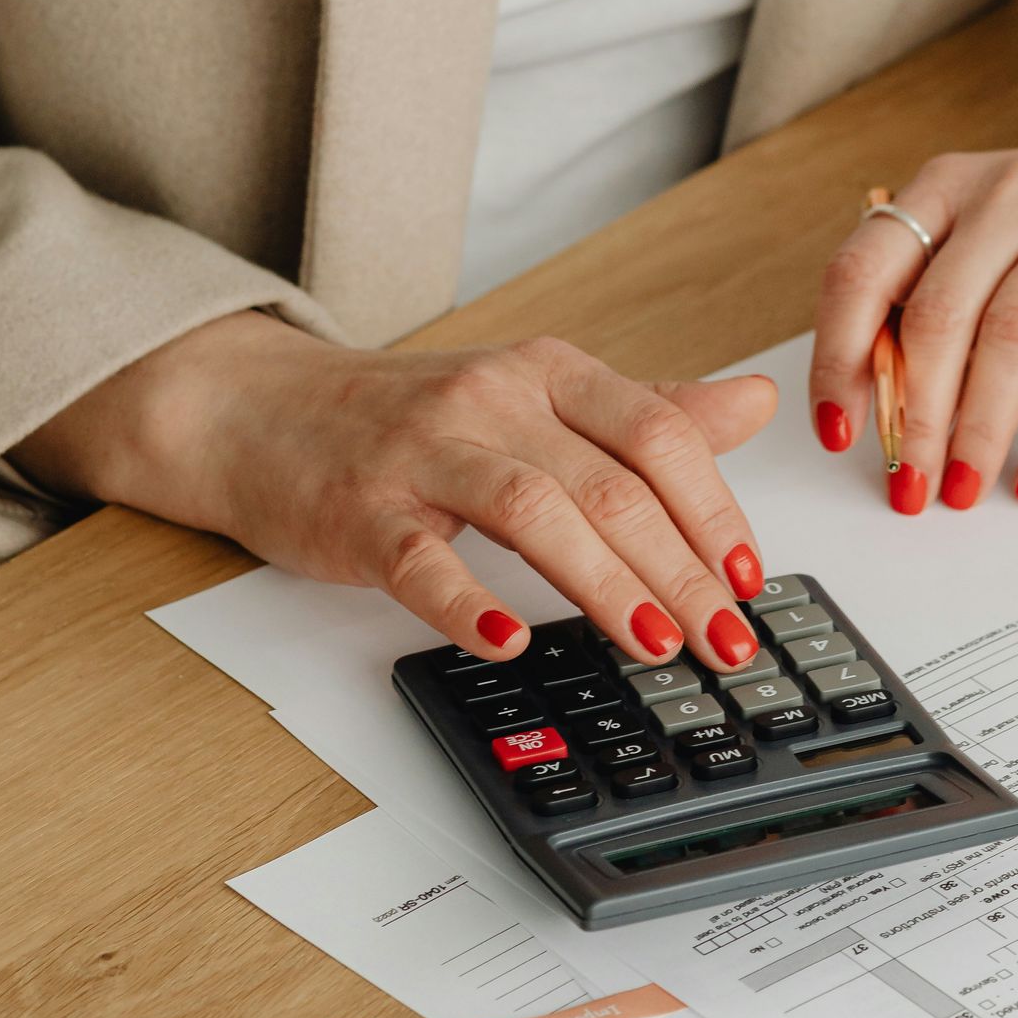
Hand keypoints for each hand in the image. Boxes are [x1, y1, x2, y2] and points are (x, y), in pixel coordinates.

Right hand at [16, 313, 778, 672]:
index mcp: (549, 373)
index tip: (748, 578)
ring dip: (603, 583)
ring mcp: (423, 453)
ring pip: (532, 511)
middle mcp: (492, 401)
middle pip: (609, 482)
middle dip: (679, 569)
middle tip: (724, 640)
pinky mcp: (360, 511)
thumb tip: (756, 403)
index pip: (657, 432)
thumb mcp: (538, 398)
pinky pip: (418, 558)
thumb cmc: (411, 416)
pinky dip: (466, 601)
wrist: (261, 410)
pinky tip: (506, 640)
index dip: (713, 508)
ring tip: (652, 644)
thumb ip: (646, 411)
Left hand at [809, 113, 1017, 510]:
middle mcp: (1015, 186)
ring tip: (965, 488)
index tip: (839, 431)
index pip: (864, 270)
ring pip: (1015, 336)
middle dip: (916, 418)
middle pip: (939, 314)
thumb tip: (887, 409)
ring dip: (981, 430)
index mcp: (953, 184)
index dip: (840, 358)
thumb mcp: (1000, 245)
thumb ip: (944, 301)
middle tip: (911, 486)